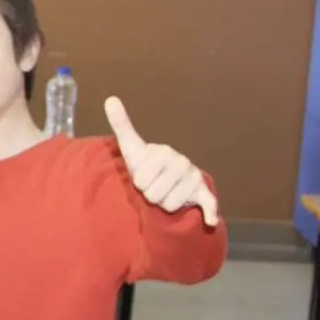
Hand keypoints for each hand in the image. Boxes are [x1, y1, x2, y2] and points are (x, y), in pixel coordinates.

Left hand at [105, 97, 219, 225]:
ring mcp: (194, 177)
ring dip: (164, 204)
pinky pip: (208, 204)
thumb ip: (121, 124)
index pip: (141, 182)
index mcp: (164, 152)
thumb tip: (110, 98)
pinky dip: (209, 214)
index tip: (142, 176)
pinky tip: (209, 221)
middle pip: (154, 196)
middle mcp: (183, 162)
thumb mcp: (131, 146)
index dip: (138, 184)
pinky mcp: (203, 192)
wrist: (165, 178)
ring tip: (165, 192)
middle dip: (150, 195)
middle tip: (154, 186)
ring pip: (169, 206)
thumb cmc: (146, 164)